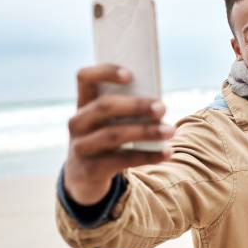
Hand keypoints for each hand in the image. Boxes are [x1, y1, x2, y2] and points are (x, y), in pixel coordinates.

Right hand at [63, 64, 174, 204]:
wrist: (85, 176)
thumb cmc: (106, 137)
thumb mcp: (109, 121)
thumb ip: (126, 108)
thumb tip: (158, 105)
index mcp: (83, 103)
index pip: (85, 78)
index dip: (105, 72)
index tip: (130, 75)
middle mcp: (77, 122)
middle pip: (104, 107)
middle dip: (136, 106)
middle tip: (162, 107)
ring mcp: (81, 147)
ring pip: (113, 135)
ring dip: (146, 131)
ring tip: (170, 131)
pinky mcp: (92, 169)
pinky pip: (122, 160)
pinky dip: (148, 156)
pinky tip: (167, 152)